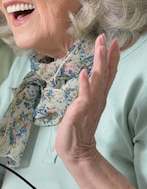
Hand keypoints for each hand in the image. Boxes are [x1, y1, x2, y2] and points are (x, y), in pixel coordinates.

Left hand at [56, 34, 119, 162]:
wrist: (76, 150)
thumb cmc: (78, 128)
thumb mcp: (85, 106)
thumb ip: (89, 93)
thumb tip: (88, 77)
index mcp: (99, 96)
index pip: (108, 74)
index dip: (110, 58)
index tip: (112, 42)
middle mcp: (97, 98)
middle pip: (105, 74)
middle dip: (106, 55)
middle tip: (107, 38)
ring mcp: (90, 104)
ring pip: (97, 81)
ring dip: (98, 64)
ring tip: (99, 49)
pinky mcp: (80, 111)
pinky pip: (84, 96)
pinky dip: (84, 84)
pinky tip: (84, 73)